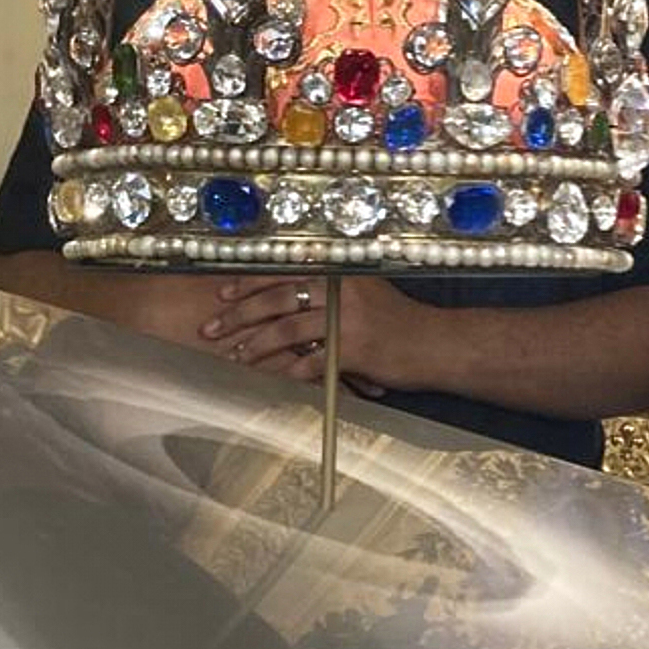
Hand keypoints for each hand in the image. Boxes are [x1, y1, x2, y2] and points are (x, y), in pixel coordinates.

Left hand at [197, 273, 406, 393]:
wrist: (436, 344)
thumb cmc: (400, 320)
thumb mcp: (365, 291)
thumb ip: (330, 289)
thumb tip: (290, 295)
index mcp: (339, 270)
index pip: (283, 270)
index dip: (248, 282)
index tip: (221, 293)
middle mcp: (340, 289)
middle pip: (277, 298)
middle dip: (239, 314)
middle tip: (212, 328)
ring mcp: (346, 319)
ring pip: (287, 330)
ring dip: (256, 345)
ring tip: (235, 356)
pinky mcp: (353, 349)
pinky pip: (311, 362)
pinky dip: (291, 371)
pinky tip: (276, 379)